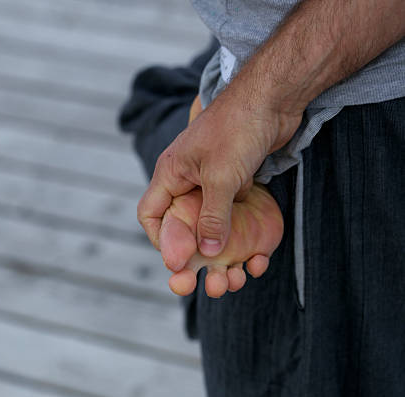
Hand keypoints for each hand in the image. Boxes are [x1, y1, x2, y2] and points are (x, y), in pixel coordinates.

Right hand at [138, 84, 299, 262]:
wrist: (272, 97)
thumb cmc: (237, 128)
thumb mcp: (220, 176)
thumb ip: (213, 215)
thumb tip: (207, 251)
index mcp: (170, 174)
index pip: (150, 213)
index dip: (159, 239)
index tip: (179, 260)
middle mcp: (186, 179)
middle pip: (180, 222)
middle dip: (194, 250)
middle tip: (210, 274)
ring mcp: (210, 180)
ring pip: (208, 220)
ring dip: (220, 245)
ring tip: (236, 269)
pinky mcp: (234, 180)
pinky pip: (230, 212)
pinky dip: (239, 230)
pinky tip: (256, 248)